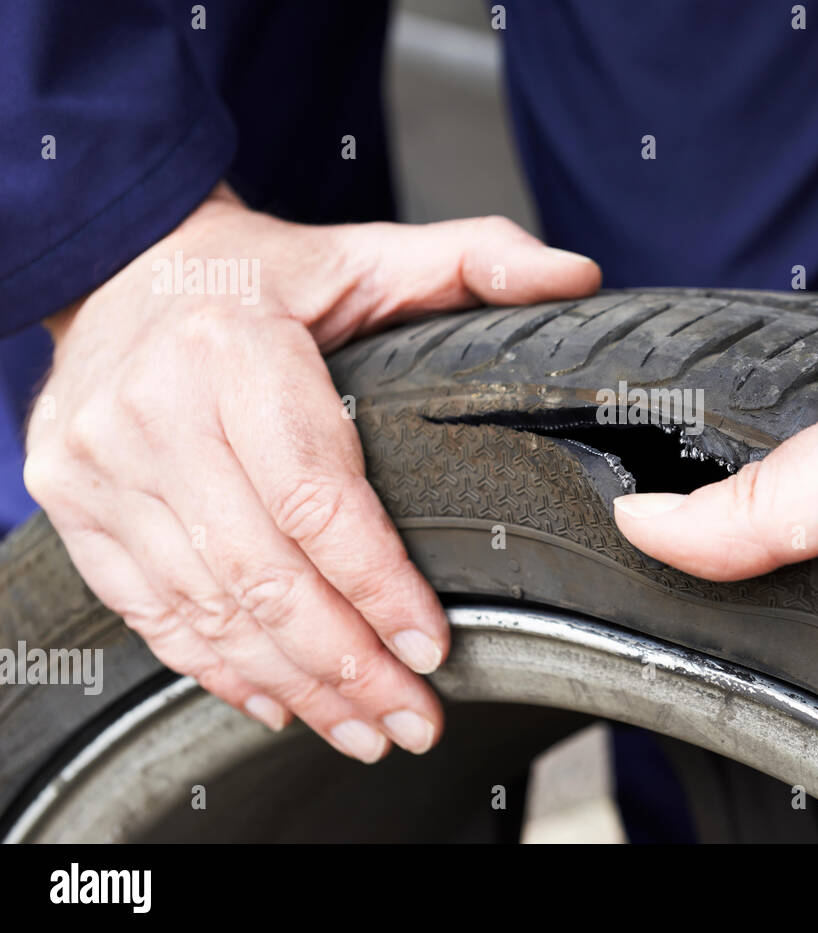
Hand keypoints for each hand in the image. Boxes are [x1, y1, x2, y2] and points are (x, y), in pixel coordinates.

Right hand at [26, 184, 600, 760]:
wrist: (121, 266)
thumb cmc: (262, 275)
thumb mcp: (369, 254)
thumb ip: (477, 260)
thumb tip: (579, 276)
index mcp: (231, 348)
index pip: (316, 497)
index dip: (379, 585)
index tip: (432, 648)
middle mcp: (151, 411)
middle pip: (263, 572)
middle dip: (348, 663)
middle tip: (412, 718)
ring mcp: (99, 465)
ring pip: (208, 607)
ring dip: (293, 682)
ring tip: (363, 727)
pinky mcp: (74, 505)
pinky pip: (148, 610)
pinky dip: (217, 667)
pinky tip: (278, 699)